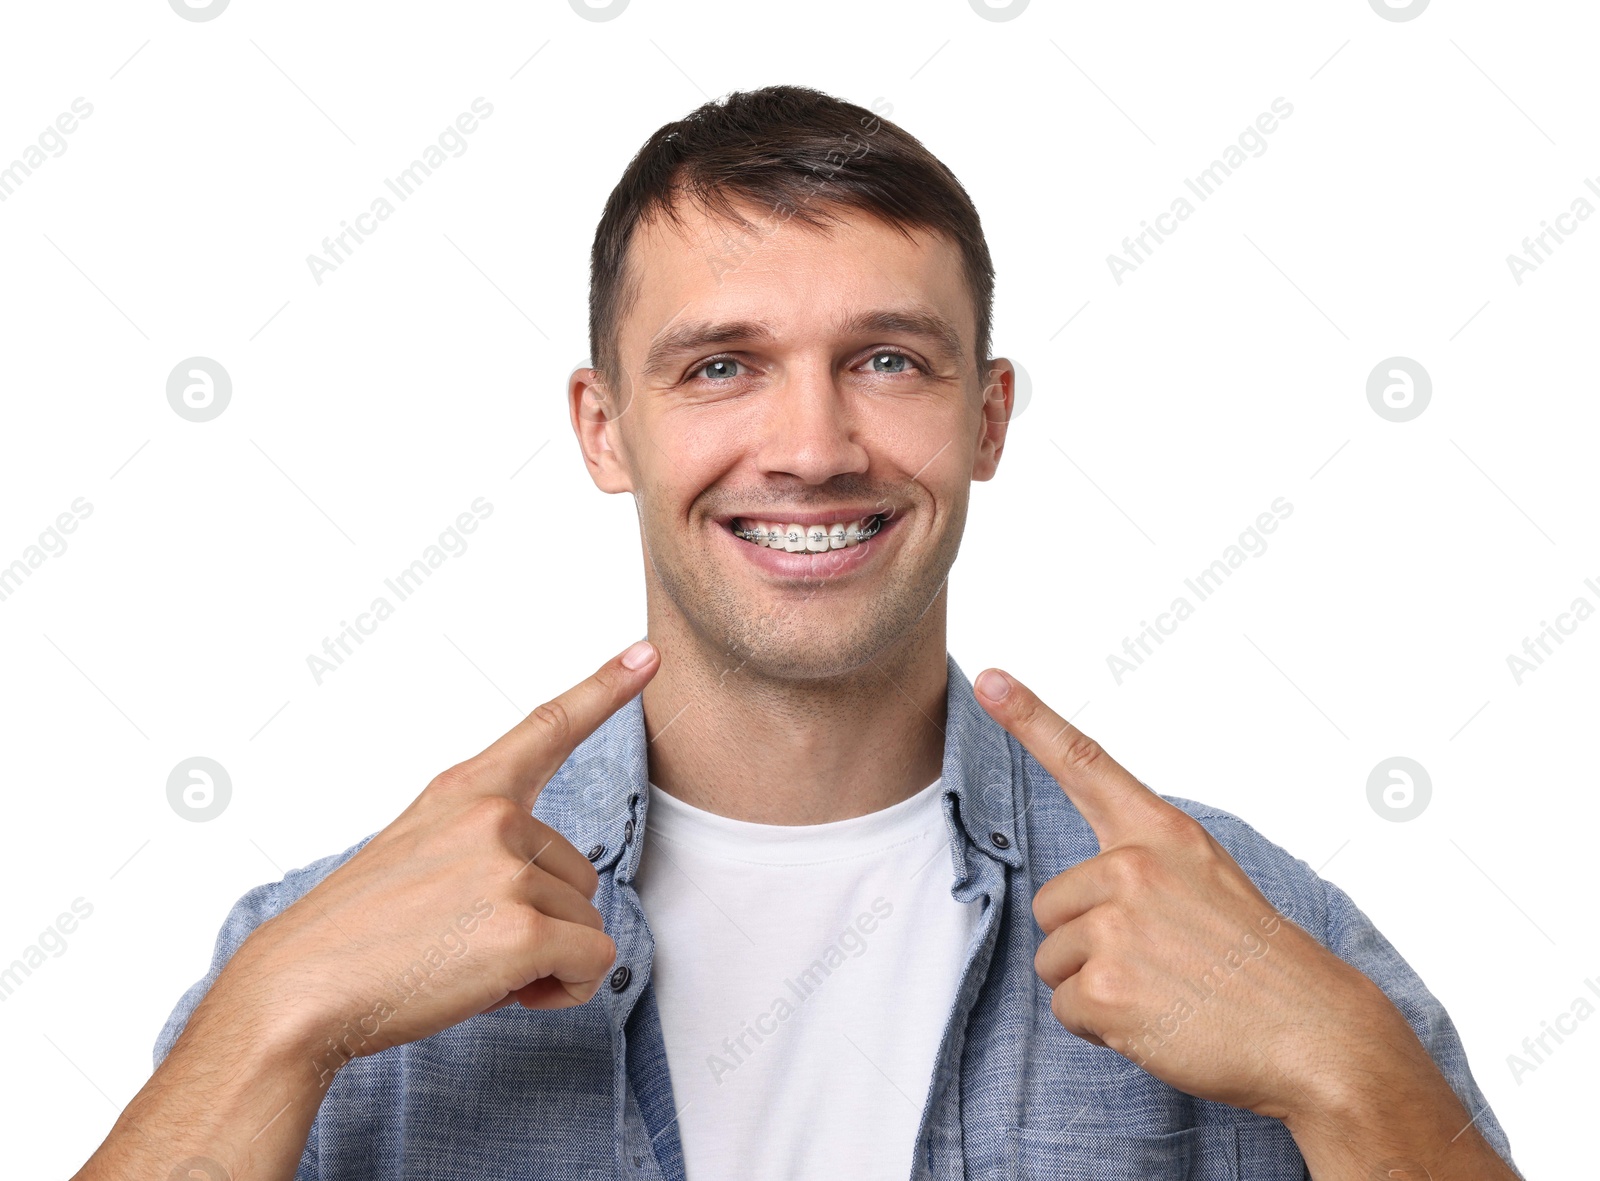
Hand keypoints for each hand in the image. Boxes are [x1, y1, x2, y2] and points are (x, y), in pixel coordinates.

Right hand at [200, 640, 660, 1082]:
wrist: (298, 991)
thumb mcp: (415, 851)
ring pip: (585, 923)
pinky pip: (592, 963)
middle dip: (539, 920)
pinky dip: (564, 991)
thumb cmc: (355, 934)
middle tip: (462, 940)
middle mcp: (493, 818)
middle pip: (578, 874)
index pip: (546, 728)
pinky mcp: (523, 930)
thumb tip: (547, 888)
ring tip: (466, 964)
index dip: (604, 689)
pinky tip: (506, 995)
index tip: (645, 656)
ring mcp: (509, 870)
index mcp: (464, 791)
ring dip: (544, 959)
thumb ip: (482, 844)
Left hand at [973, 667, 1396, 1120]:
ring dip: (1095, 986)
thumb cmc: (1258, 966)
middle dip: (1088, 943)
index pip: (1085, 762)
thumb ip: (1145, 866)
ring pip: (1053, 960)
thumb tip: (1087, 896)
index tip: (990, 679)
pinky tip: (1157, 1021)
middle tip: (1159, 963)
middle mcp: (1133, 867)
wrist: (1315, 1034)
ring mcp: (1118, 925)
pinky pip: (1066, 1008)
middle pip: (1051, 905)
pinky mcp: (1107, 984)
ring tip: (1164, 992)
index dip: (1030, 718)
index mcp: (1161, 833)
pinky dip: (1102, 1028)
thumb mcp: (1208, 881)